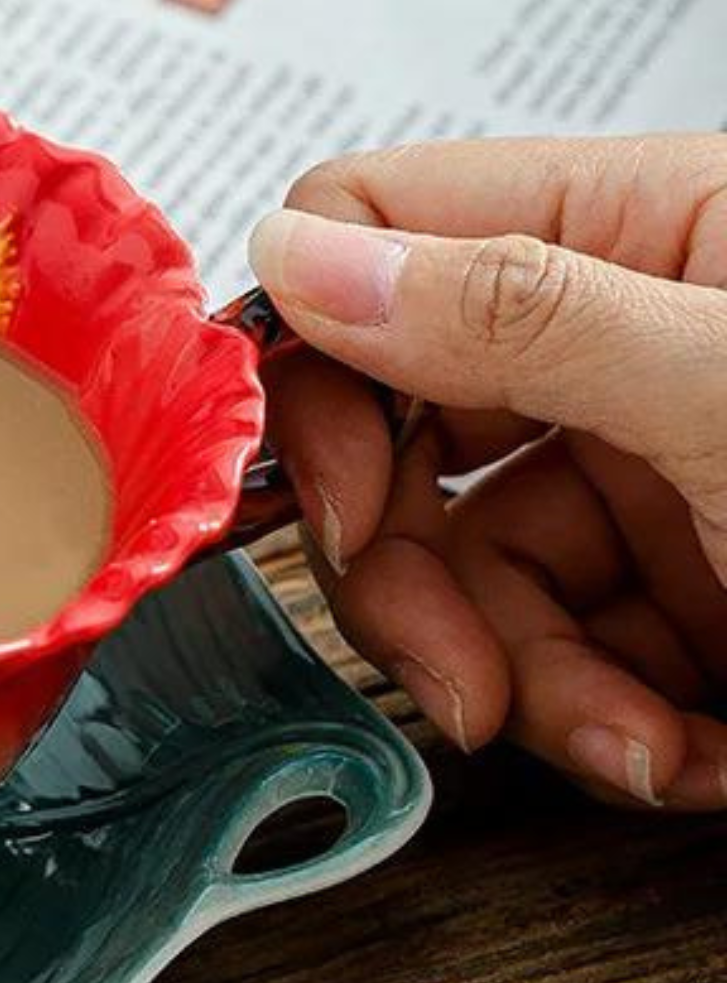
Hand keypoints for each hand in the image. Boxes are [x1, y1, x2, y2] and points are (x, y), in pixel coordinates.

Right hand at [250, 134, 726, 811]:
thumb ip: (520, 312)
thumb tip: (295, 257)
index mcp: (633, 228)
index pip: (378, 235)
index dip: (316, 366)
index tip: (326, 500)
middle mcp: (622, 335)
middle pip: (397, 426)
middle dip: (408, 573)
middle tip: (450, 674)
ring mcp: (653, 462)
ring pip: (469, 561)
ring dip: (524, 679)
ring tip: (629, 745)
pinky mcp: (686, 579)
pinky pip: (567, 644)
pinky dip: (606, 722)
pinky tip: (687, 754)